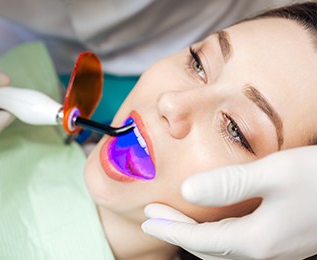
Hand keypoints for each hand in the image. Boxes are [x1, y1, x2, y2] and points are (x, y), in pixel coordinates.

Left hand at [142, 146, 316, 259]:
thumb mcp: (275, 174)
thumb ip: (229, 183)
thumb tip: (187, 190)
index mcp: (257, 241)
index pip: (200, 241)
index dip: (170, 230)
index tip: (147, 220)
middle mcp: (264, 252)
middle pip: (208, 248)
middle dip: (177, 233)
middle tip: (152, 218)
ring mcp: (274, 250)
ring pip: (222, 249)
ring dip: (193, 234)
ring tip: (172, 219)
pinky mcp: (281, 241)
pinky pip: (237, 244)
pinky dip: (214, 235)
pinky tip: (210, 221)